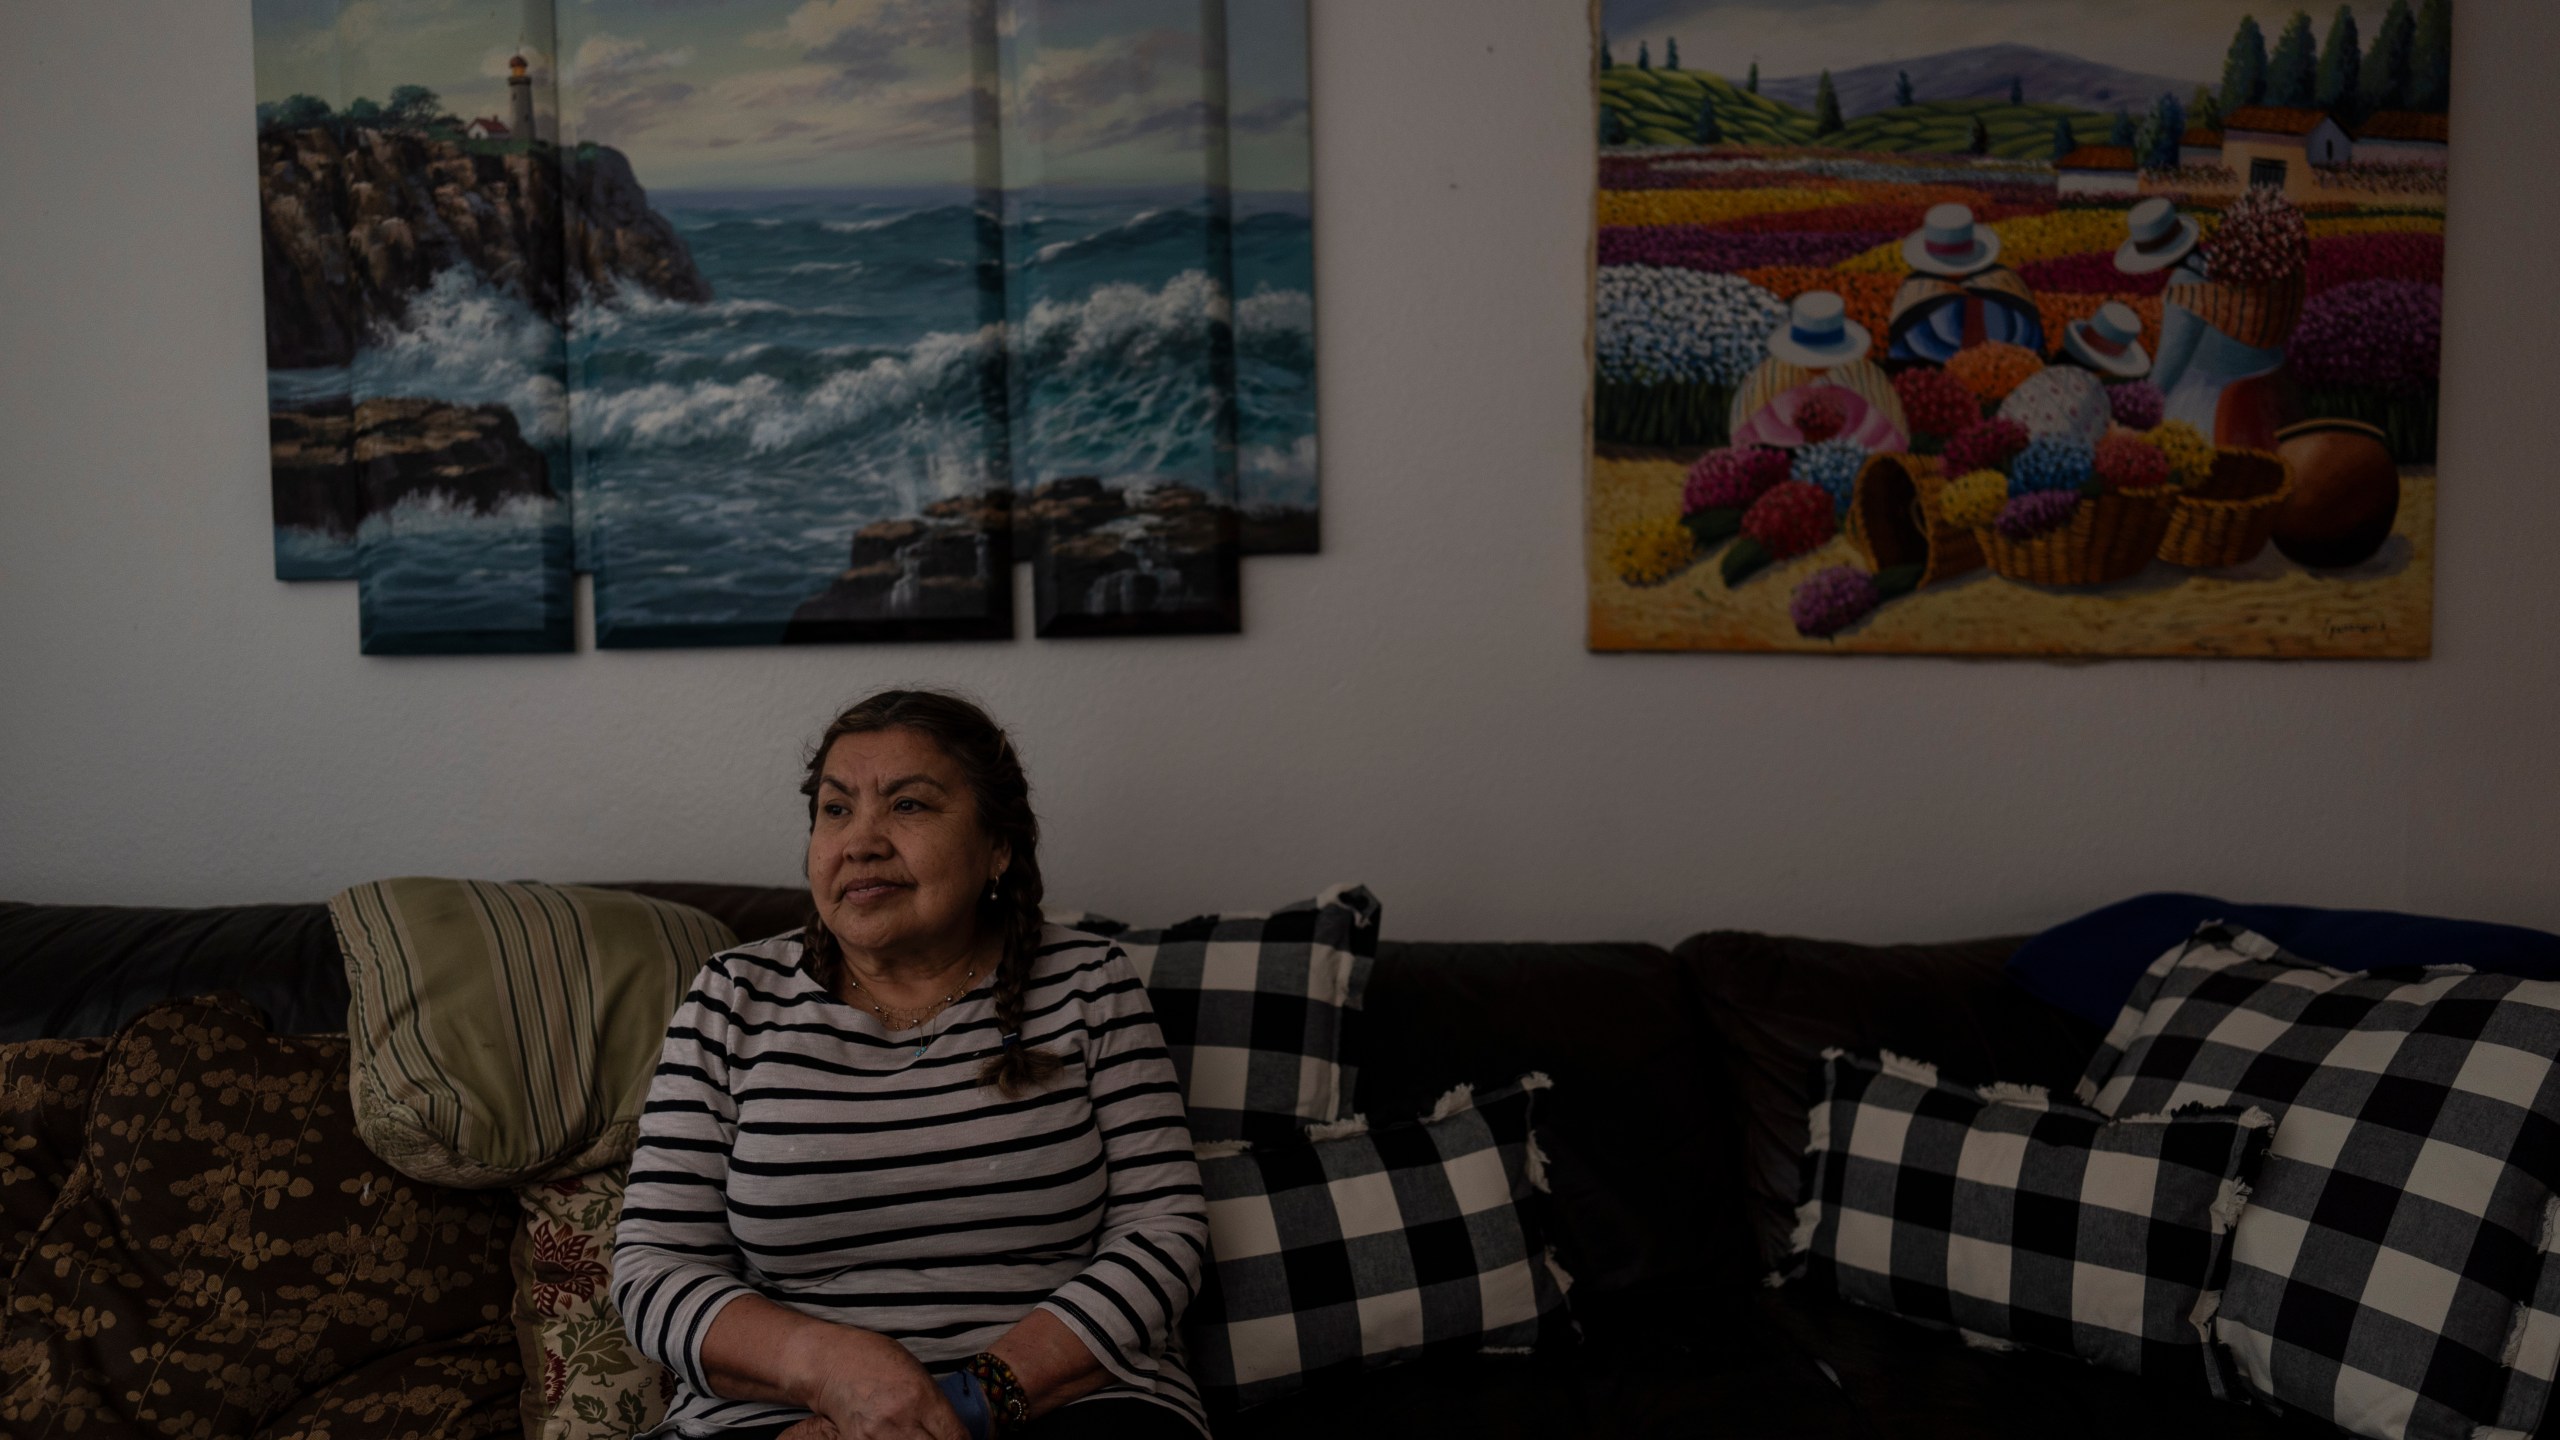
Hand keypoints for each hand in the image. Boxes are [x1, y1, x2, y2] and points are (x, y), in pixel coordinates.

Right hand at [784, 1326, 967, 1439]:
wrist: (830, 1361)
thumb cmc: (876, 1360)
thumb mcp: (916, 1373)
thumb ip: (934, 1404)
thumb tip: (954, 1433)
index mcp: (921, 1396)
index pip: (955, 1437)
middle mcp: (900, 1420)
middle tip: (940, 1439)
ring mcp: (876, 1437)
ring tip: (918, 1436)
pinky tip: (898, 1437)